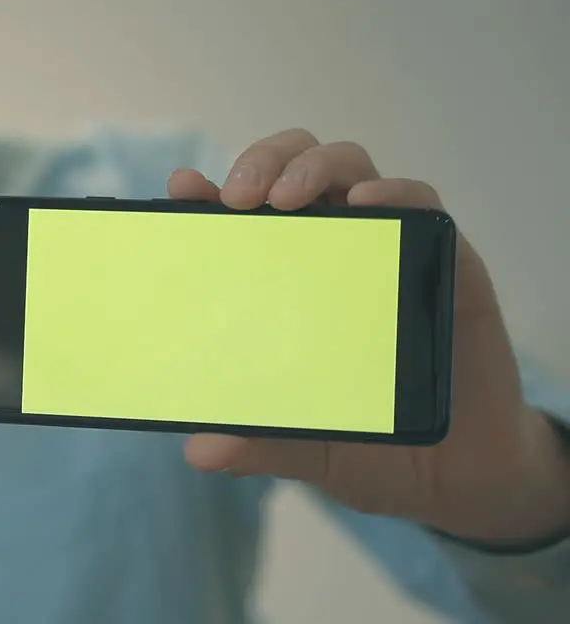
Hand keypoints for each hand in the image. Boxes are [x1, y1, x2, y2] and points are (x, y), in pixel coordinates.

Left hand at [169, 129, 569, 544]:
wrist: (452, 474)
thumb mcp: (304, 448)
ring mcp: (384, 248)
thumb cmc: (366, 444)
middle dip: (262, 161)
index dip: (206, 191)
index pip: (238, 214)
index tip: (182, 186)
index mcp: (280, 276)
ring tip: (286, 198)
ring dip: (314, 166)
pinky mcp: (443, 261)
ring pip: (349, 168)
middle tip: (240, 198)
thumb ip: (257, 443)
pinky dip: (395, 193)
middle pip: (292, 166)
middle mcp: (328, 249)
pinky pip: (422, 205)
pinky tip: (367, 203)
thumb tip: (200, 451)